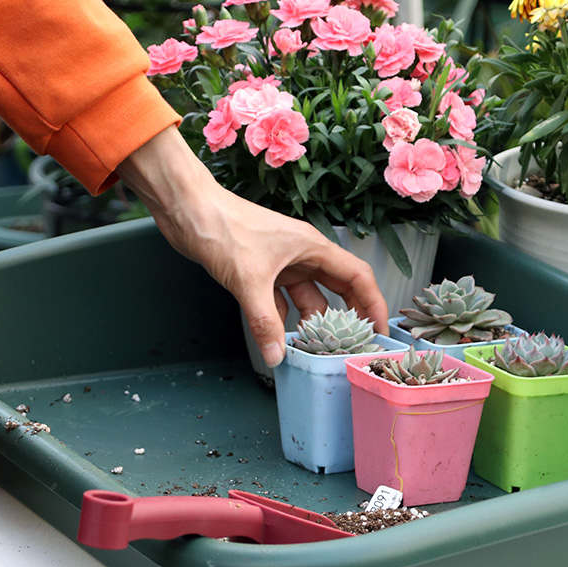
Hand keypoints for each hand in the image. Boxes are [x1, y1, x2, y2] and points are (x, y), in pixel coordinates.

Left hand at [117, 126, 387, 366]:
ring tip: (315, 351)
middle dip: (345, 318)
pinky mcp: (258, 271)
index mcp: (312, 247)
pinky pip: (278, 301)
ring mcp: (280, 263)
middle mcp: (302, 255)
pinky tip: (278, 341)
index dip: (373, 303)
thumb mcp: (249, 280)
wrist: (187, 210)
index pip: (357, 277)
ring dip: (309, 322)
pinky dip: (280, 320)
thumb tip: (277, 357)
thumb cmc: (223, 229)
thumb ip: (265, 322)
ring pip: (306, 298)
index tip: (380, 332)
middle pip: (336, 289)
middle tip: (351, 348)